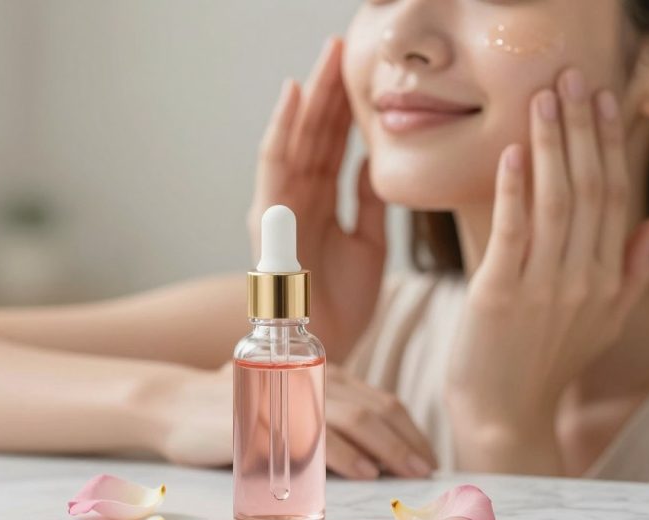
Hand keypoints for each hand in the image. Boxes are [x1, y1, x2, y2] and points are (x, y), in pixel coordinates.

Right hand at [159, 362, 437, 479]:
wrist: (176, 405)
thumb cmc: (234, 409)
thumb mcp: (284, 405)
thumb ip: (320, 418)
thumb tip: (366, 455)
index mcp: (320, 374)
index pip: (377, 399)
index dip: (408, 429)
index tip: (425, 455)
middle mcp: (311, 377)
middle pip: (374, 408)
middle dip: (406, 441)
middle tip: (426, 468)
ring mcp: (289, 393)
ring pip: (354, 418)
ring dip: (387, 448)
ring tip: (406, 471)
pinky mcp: (268, 416)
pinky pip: (315, 435)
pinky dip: (345, 454)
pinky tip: (363, 470)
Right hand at [249, 37, 386, 363]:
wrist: (323, 347)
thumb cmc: (342, 302)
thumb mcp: (370, 243)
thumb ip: (370, 200)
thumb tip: (380, 160)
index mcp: (323, 201)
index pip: (337, 143)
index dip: (350, 106)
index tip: (368, 70)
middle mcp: (299, 197)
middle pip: (317, 132)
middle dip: (332, 88)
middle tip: (345, 43)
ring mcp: (280, 205)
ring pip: (297, 138)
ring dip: (311, 96)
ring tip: (326, 55)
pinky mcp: (268, 218)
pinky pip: (274, 165)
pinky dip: (283, 128)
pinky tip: (295, 94)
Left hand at [445, 68, 648, 473]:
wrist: (504, 414)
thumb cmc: (547, 365)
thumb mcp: (604, 323)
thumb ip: (631, 273)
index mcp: (608, 280)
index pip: (615, 197)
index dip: (609, 145)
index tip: (603, 101)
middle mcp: (583, 279)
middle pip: (589, 188)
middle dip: (582, 128)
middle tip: (570, 79)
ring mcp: (542, 286)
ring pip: (556, 200)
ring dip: (552, 144)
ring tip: (544, 100)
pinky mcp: (498, 293)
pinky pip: (512, 230)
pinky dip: (513, 188)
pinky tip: (513, 152)